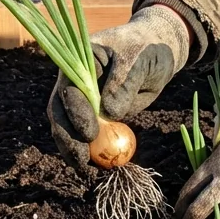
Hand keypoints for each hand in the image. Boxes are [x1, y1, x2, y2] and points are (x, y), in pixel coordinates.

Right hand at [48, 5, 191, 169]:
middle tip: (81, 160)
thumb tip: (109, 113)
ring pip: (68, 127)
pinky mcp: (94, 115)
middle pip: (61, 112)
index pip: (69, 89)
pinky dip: (89, 152)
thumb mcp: (139, 60)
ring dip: (73, 149)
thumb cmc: (148, 49)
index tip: (89, 134)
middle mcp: (75, 82)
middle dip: (68, 137)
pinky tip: (95, 167)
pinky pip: (86, 136)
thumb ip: (124, 83)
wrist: (158, 53)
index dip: (76, 112)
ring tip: (85, 169)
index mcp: (80, 62)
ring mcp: (83, 100)